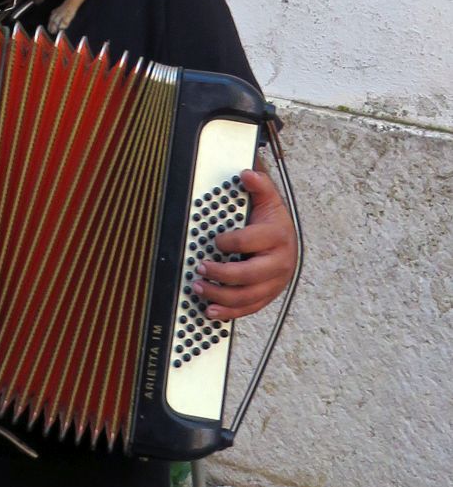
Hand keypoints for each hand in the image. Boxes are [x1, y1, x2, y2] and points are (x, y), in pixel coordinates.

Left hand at [191, 165, 297, 321]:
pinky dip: (229, 313)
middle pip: (248, 275)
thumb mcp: (268, 200)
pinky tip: (211, 310)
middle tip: (200, 268)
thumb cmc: (273, 223)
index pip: (249, 242)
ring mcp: (274, 283)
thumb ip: (259, 185)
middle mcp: (279, 263)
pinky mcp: (267, 295)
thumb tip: (247, 173)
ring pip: (246, 296)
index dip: (228, 242)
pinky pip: (249, 308)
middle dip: (220, 274)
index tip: (215, 240)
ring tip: (198, 287)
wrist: (289, 242)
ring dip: (219, 295)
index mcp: (277, 237)